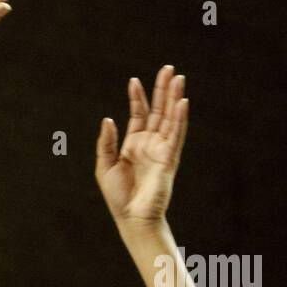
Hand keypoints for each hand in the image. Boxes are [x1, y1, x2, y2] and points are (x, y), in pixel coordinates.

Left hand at [95, 66, 188, 225]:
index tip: (134, 80)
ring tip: (178, 78)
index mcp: (133, 144)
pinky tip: (182, 102)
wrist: (131, 217)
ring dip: (174, 99)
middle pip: (158, 111)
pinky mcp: (169, 159)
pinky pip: (176, 135)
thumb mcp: (104, 166)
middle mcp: (149, 144)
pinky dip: (179, 119)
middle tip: (168, 69)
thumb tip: (108, 119)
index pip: (139, 114)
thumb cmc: (118, 196)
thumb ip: (106, 142)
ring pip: (170, 118)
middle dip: (162, 90)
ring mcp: (161, 150)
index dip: (137, 97)